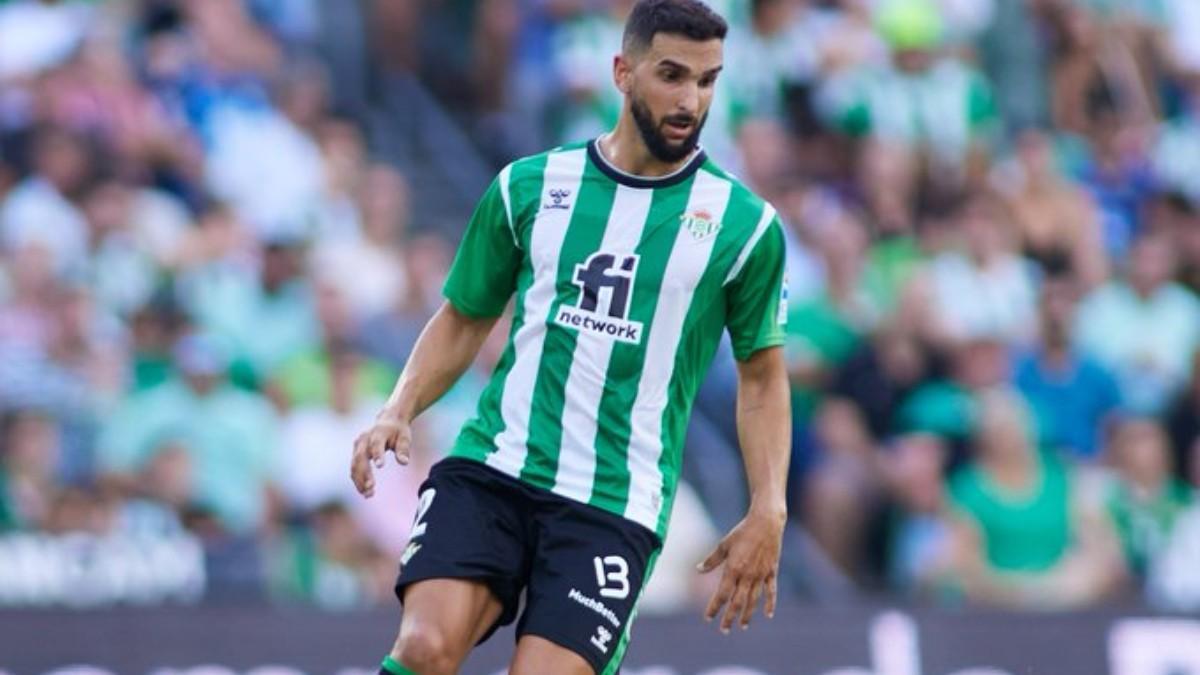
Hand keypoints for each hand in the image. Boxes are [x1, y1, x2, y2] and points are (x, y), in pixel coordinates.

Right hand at [350, 415, 412, 497]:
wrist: (388, 420)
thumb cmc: (398, 431)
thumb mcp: (405, 437)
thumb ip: (403, 449)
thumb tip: (404, 462)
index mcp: (378, 432)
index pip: (376, 444)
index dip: (377, 454)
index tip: (380, 466)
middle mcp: (364, 439)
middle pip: (361, 457)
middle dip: (364, 473)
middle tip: (371, 488)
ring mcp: (357, 445)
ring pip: (354, 464)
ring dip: (359, 480)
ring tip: (368, 494)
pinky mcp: (355, 452)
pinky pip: (354, 468)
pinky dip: (358, 480)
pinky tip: (364, 491)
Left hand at [697, 506, 784, 632]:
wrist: (766, 523)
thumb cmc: (742, 532)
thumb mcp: (724, 545)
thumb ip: (712, 560)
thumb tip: (698, 570)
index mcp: (733, 569)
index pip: (722, 594)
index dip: (714, 607)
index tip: (708, 617)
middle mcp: (747, 575)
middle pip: (737, 602)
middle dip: (730, 617)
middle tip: (724, 630)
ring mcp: (761, 575)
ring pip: (754, 600)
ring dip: (748, 615)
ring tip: (743, 626)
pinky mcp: (772, 571)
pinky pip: (771, 591)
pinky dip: (770, 603)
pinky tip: (768, 614)